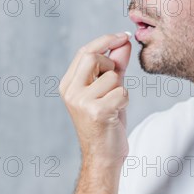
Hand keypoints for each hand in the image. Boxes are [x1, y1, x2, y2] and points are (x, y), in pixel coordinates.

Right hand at [58, 33, 131, 167]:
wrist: (104, 157)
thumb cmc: (107, 124)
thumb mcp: (110, 91)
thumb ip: (116, 66)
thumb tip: (124, 42)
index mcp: (68, 85)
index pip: (84, 52)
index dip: (105, 40)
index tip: (122, 35)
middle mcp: (71, 92)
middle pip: (93, 57)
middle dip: (112, 64)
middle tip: (117, 80)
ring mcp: (82, 102)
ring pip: (113, 77)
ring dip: (121, 89)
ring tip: (114, 106)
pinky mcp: (97, 112)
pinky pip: (122, 92)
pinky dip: (125, 101)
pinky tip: (117, 114)